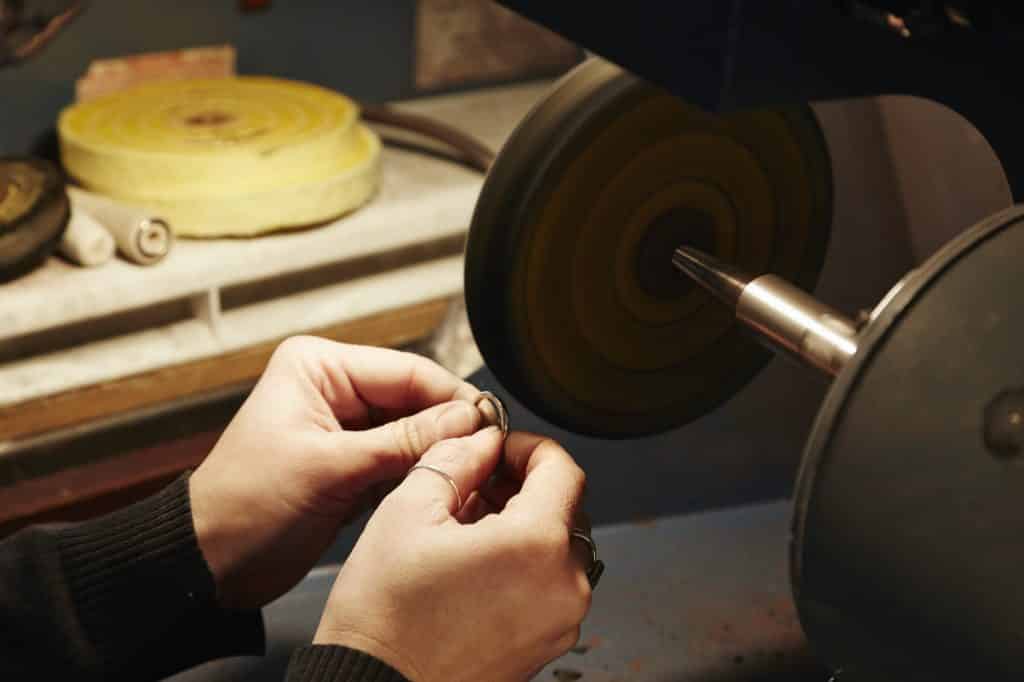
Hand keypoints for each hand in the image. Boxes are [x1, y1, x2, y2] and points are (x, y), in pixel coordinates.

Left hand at [189, 336, 483, 609]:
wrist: (209, 563)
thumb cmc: (246, 505)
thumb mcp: (331, 468)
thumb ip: (404, 441)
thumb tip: (467, 418)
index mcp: (318, 368)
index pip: (405, 370)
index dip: (451, 396)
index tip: (489, 421)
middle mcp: (333, 389)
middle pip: (413, 399)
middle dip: (448, 425)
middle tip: (490, 450)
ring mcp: (344, 428)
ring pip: (412, 431)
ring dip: (438, 450)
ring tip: (474, 469)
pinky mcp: (351, 464)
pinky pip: (399, 459)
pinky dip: (421, 472)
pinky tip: (446, 483)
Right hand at [313, 430, 592, 681]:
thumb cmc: (385, 616)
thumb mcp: (408, 511)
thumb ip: (455, 461)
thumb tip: (481, 441)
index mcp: (537, 545)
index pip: (562, 468)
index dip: (527, 447)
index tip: (499, 447)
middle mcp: (563, 586)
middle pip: (565, 508)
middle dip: (523, 486)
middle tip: (476, 482)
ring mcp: (559, 621)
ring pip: (558, 547)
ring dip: (522, 524)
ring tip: (468, 526)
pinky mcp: (545, 645)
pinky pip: (549, 585)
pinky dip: (523, 563)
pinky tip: (475, 563)